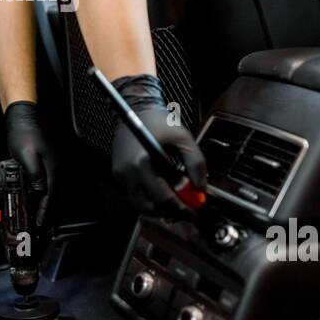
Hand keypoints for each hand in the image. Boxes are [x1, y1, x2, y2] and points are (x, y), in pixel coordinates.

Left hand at [4, 101, 55, 226]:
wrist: (24, 118)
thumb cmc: (24, 134)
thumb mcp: (27, 156)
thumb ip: (34, 175)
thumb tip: (40, 192)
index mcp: (52, 169)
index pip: (50, 195)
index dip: (45, 211)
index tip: (41, 223)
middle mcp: (56, 169)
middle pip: (53, 195)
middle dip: (46, 211)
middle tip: (39, 224)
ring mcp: (52, 166)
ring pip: (50, 190)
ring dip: (44, 203)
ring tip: (37, 215)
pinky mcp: (46, 163)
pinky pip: (46, 183)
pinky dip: (42, 193)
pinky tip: (35, 197)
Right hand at [109, 73, 206, 216]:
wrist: (136, 107)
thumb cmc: (158, 120)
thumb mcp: (183, 139)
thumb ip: (195, 164)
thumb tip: (200, 188)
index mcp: (143, 163)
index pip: (163, 198)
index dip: (181, 209)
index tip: (193, 211)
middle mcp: (128, 172)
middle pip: (149, 207)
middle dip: (169, 212)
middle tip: (185, 211)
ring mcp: (121, 174)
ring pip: (140, 204)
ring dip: (158, 207)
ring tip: (174, 202)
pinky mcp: (119, 174)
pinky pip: (135, 194)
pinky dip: (149, 197)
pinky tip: (162, 190)